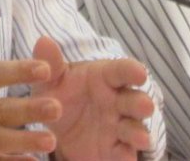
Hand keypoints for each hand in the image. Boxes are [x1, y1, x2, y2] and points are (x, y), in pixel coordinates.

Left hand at [32, 37, 154, 160]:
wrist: (57, 127)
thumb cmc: (61, 93)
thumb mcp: (52, 79)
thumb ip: (51, 63)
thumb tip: (44, 40)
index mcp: (105, 77)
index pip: (121, 71)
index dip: (132, 71)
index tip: (140, 73)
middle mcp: (117, 101)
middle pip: (135, 100)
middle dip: (141, 103)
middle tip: (145, 106)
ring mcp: (119, 126)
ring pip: (135, 128)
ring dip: (138, 133)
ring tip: (140, 138)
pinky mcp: (116, 150)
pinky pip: (124, 153)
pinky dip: (126, 156)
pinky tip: (125, 158)